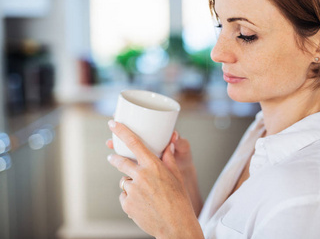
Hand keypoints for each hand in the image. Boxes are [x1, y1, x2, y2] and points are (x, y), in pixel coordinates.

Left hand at [107, 120, 203, 238]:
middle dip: (115, 158)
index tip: (112, 123)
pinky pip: (124, 196)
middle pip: (121, 161)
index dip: (121, 131)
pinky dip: (130, 198)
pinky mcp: (127, 204)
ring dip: (130, 184)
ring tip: (145, 194)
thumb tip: (168, 145)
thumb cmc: (179, 199)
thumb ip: (168, 159)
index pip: (134, 142)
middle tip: (112, 157)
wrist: (175, 225)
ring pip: (124, 181)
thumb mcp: (176, 176)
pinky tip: (143, 204)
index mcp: (153, 166)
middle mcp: (141, 176)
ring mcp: (132, 191)